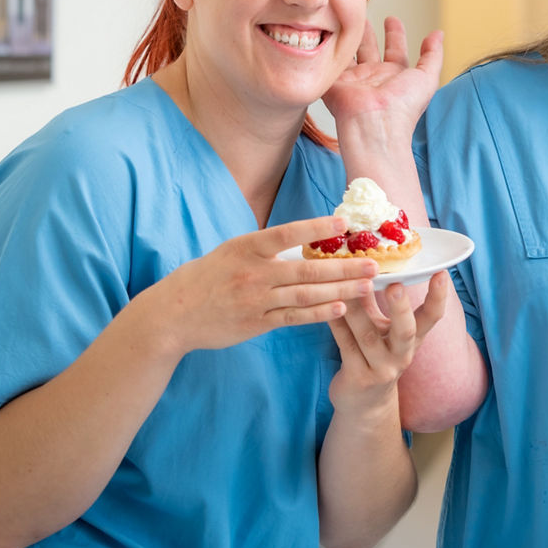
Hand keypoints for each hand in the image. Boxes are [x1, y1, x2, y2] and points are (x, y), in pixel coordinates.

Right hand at [140, 216, 377, 354]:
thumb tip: (303, 240)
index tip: (344, 224)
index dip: (316, 228)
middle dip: (344, 268)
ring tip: (367, 286)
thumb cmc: (205, 278)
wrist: (173, 314)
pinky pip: (294, 318)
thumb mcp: (231, 252)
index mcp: (246, 247)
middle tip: (374, 264)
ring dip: (340, 291)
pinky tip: (342, 308)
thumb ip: (265, 248)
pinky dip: (320, 314)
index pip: (287, 234)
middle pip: (307, 270)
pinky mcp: (257, 323)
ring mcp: (256, 300)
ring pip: (306, 295)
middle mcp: (253, 273)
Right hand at [322, 20, 443, 137]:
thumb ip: (433, 55)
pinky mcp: (334, 82)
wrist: (374, 124)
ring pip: (348, 52)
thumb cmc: (403, 107)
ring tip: (342, 18)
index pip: (395, 49)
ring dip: (346, 36)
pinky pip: (329, 60)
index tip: (392, 20)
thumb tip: (438, 34)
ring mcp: (353, 79)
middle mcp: (373, 77)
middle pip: (369, 48)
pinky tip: (325, 31)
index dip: (395, 34)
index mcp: (395, 75)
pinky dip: (327, 47)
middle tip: (361, 15)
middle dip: (367, 32)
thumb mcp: (427, 78)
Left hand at [326, 271, 449, 414]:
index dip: (439, 297)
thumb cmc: (374, 356)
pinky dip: (337, 325)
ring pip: (368, 337)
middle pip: (406, 331)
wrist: (363, 403)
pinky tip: (328, 307)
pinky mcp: (358, 378)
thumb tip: (365, 264)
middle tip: (396, 285)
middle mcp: (402, 355)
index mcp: (413, 339)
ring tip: (349, 287)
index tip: (442, 273)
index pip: (432, 317)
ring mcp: (380, 369)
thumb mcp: (382, 330)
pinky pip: (346, 346)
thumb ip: (374, 301)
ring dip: (357, 311)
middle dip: (401, 308)